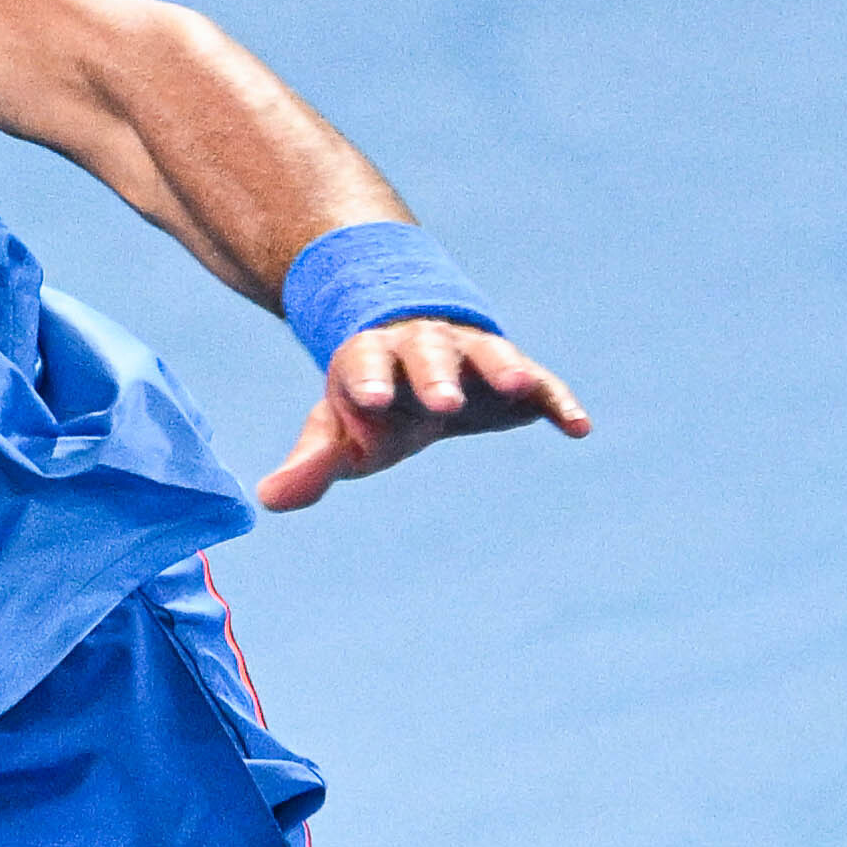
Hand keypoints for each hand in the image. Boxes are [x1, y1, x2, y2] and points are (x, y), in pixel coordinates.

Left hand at [249, 315, 590, 513]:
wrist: (418, 359)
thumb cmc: (373, 401)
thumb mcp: (340, 432)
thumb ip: (311, 462)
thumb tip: (268, 499)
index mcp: (372, 358)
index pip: (366, 363)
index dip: (368, 379)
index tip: (368, 399)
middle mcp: (424, 347)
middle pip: (428, 353)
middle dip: (436, 375)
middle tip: (444, 402)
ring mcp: (473, 355)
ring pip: (487, 354)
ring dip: (501, 368)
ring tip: (519, 386)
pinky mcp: (517, 375)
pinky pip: (541, 383)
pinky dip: (559, 400)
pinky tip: (579, 427)